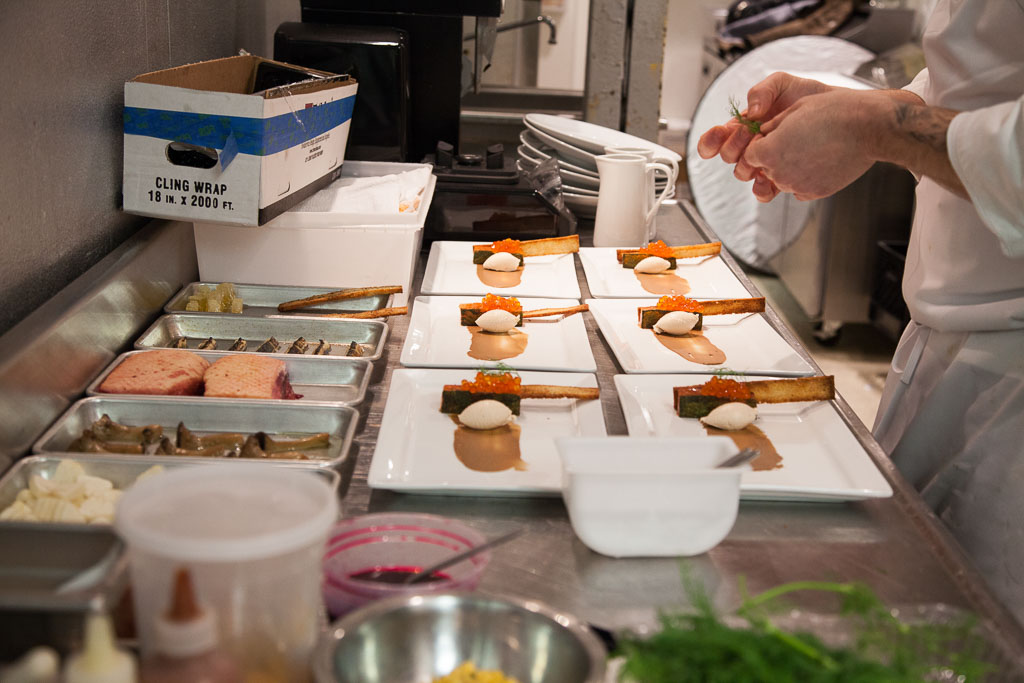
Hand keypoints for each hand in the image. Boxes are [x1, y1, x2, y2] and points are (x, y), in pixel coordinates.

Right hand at [697, 72, 832, 195]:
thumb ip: (762, 90)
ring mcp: (766, 162)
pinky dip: (763, 189)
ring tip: (759, 162)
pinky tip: (771, 181)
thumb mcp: (783, 83)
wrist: (842, 114)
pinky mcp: (782, 176)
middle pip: (729, 157)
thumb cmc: (810, 97)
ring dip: (747, 170)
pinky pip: (765, 190)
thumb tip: (751, 113)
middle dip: (735, 149)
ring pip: (744, 174)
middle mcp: (752, 146)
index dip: (711, 140)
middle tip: (752, 137)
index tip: (719, 135)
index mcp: (746, 125)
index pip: (718, 137)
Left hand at [744, 89, 885, 200]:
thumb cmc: (833, 112)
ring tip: (814, 147)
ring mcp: (797, 186)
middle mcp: (779, 173)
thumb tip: (763, 134)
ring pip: (783, 179)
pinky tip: (822, 159)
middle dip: (774, 155)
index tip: (774, 135)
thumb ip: (772, 126)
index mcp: (769, 152)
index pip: (750, 154)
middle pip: (765, 168)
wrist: (869, 127)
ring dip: (791, 166)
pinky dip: (806, 176)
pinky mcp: (814, 193)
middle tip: (798, 139)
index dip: (761, 143)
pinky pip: (800, 188)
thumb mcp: (794, 110)